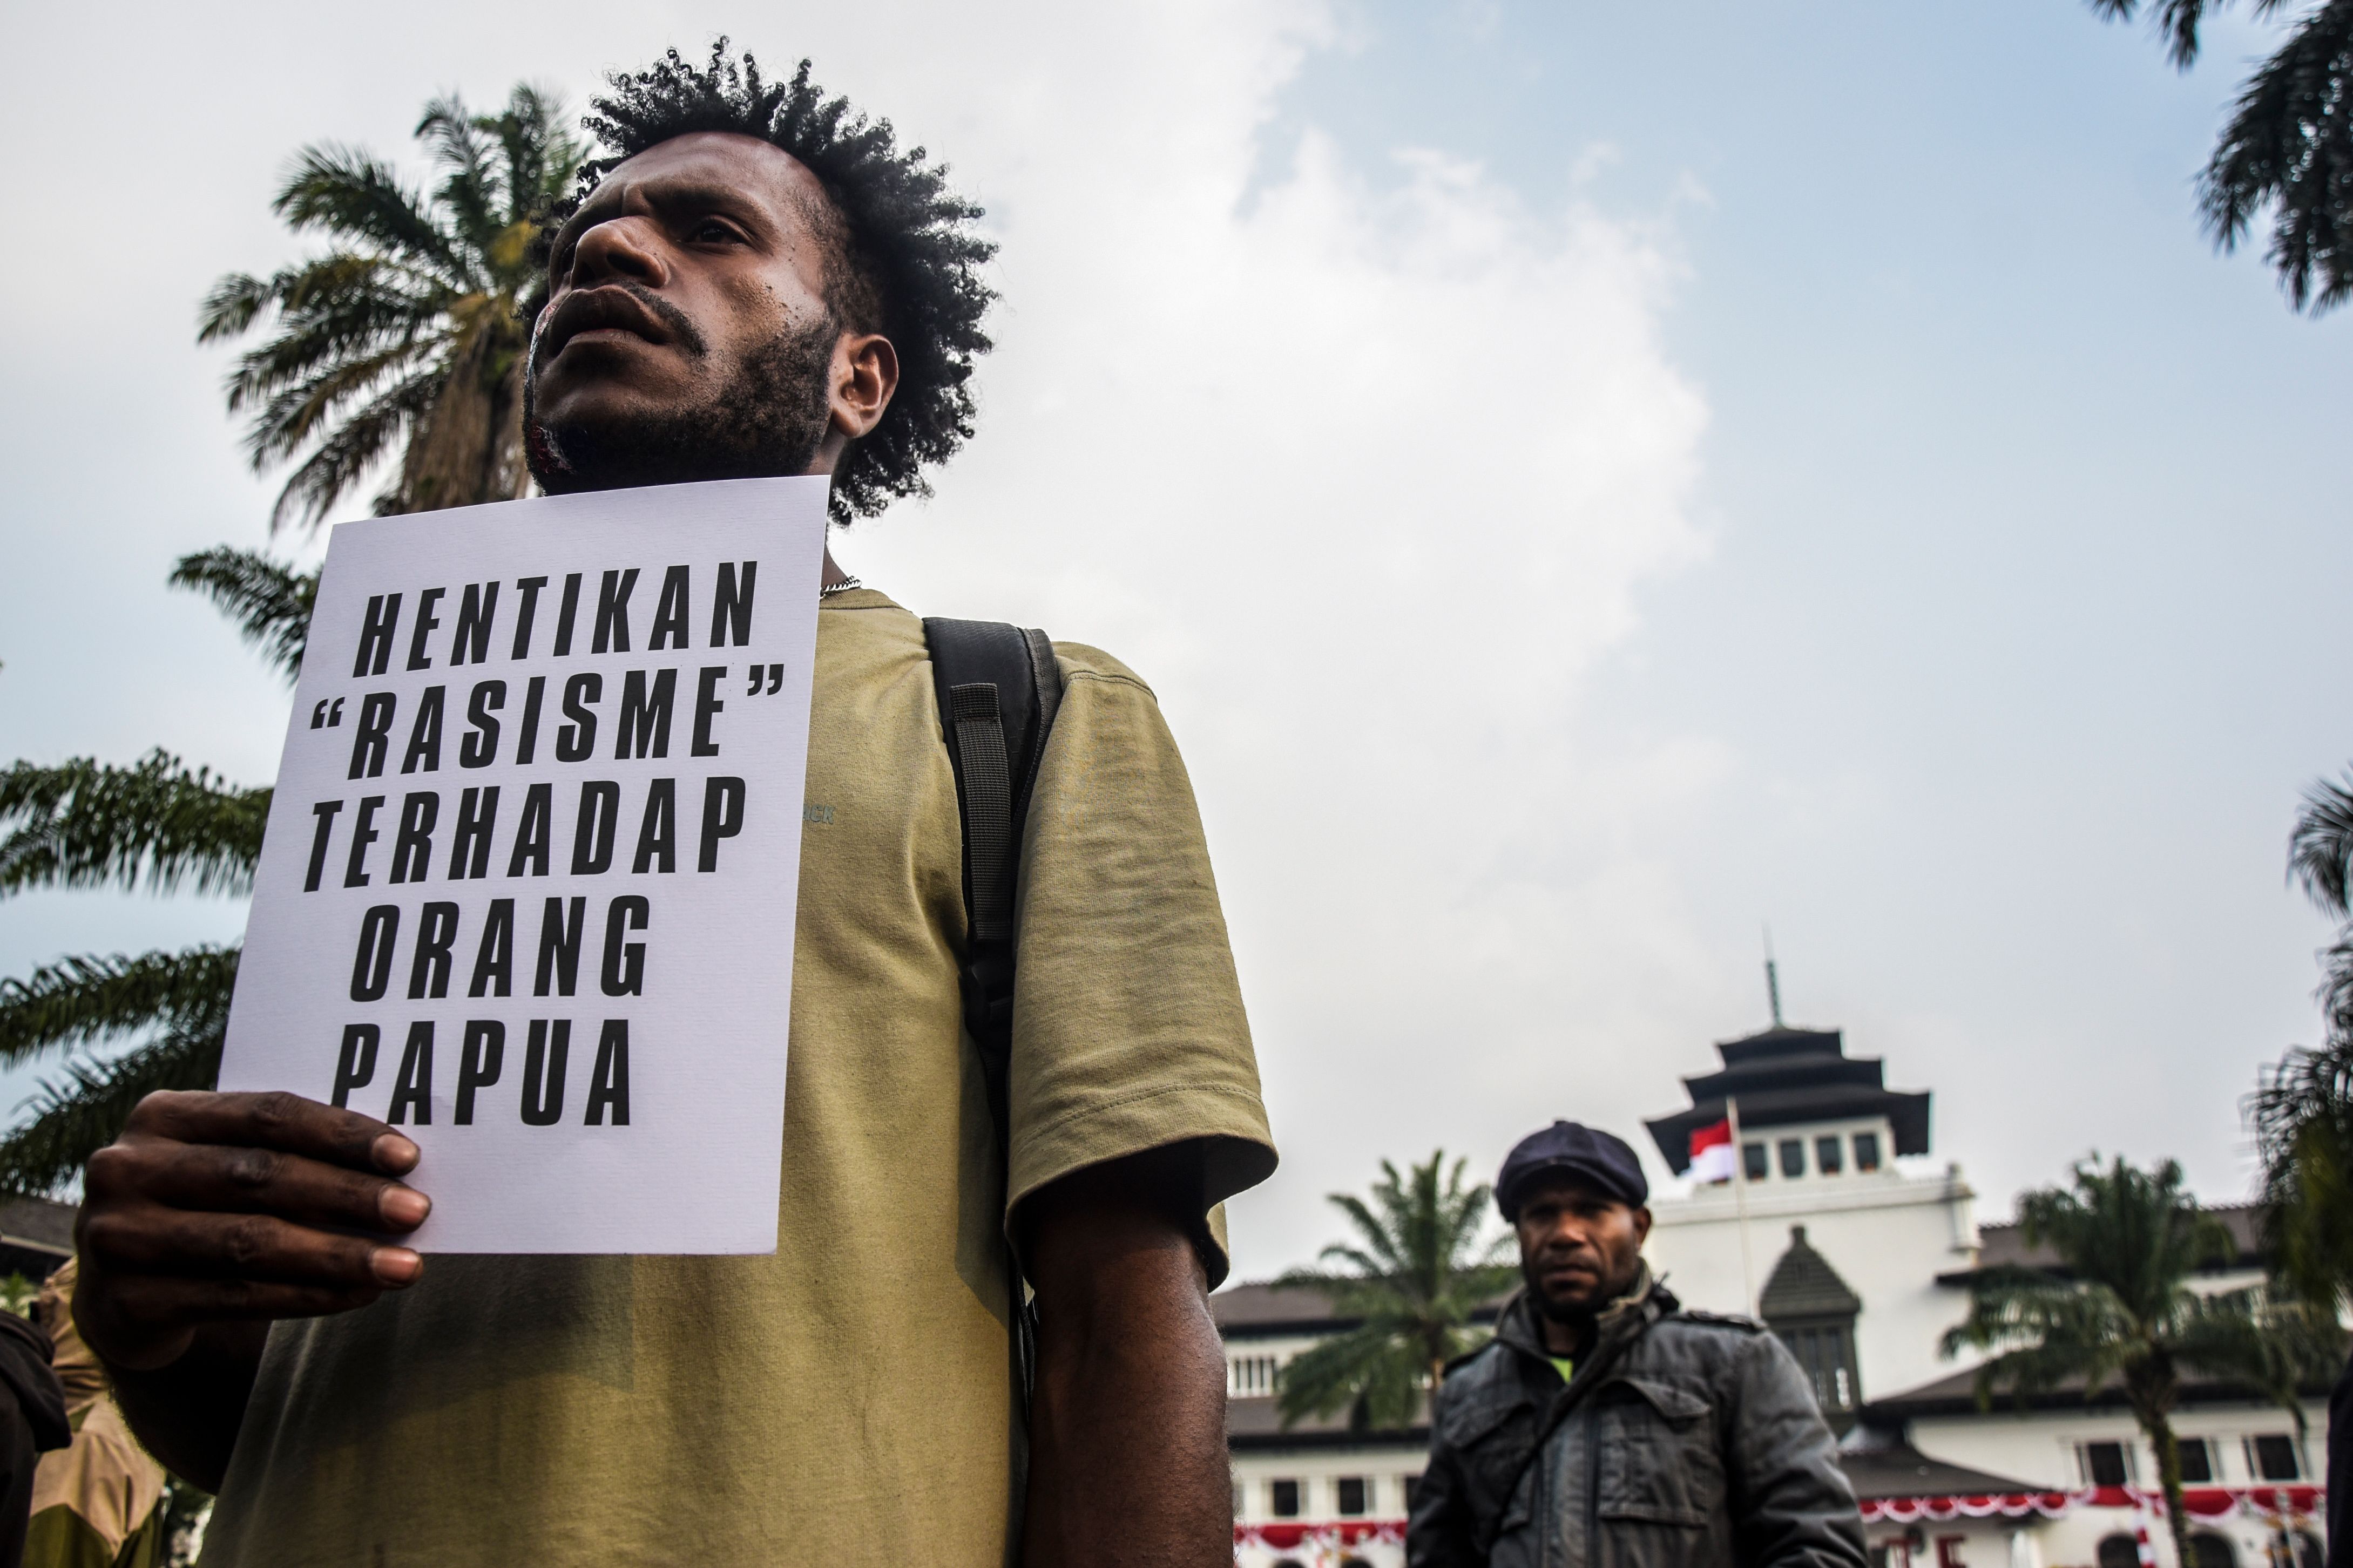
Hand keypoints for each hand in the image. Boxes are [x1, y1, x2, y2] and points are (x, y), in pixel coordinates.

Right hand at [75, 1091, 430, 1372]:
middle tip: (416, 1211)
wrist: (120, 1290)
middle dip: (349, 1195)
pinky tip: (358, 1293)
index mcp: (161, 1117)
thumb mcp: (226, 1165)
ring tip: (403, 1265)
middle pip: (260, 1176)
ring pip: (251, 1243)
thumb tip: (396, 1173)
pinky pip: (235, 1297)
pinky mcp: (127, 1302)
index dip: (341, 1134)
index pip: (267, 1113)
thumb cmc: (201, 1207)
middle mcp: (129, 1170)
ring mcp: (120, 1238)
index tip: (408, 1157)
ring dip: (339, 1256)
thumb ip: (289, 1156)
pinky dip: (308, 1296)